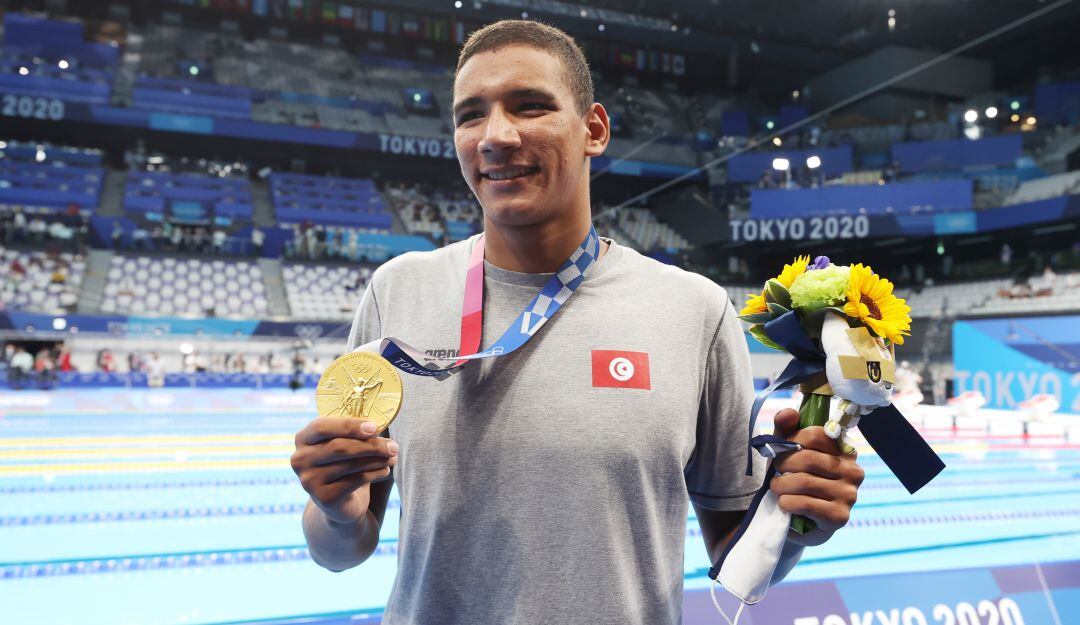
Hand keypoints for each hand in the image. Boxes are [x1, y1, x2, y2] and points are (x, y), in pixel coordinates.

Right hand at [290, 417, 398, 524]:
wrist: (339, 501)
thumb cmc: (343, 463)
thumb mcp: (344, 443)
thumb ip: (354, 432)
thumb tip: (379, 424)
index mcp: (303, 438)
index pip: (321, 427)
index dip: (349, 425)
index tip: (375, 427)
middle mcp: (300, 459)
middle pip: (339, 447)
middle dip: (371, 445)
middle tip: (394, 446)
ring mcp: (309, 480)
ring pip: (350, 465)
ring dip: (377, 459)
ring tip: (393, 457)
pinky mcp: (324, 498)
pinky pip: (355, 481)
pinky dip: (375, 474)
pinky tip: (385, 470)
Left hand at [768, 407, 863, 546]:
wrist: (795, 521)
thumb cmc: (793, 480)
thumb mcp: (787, 452)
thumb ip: (785, 430)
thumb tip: (788, 412)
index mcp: (845, 450)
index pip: (816, 434)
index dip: (790, 440)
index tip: (780, 450)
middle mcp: (853, 471)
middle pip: (807, 458)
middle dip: (782, 464)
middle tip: (775, 473)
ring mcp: (849, 495)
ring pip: (803, 482)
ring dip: (780, 485)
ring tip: (777, 488)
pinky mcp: (840, 517)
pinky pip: (805, 503)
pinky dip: (786, 503)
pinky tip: (784, 504)